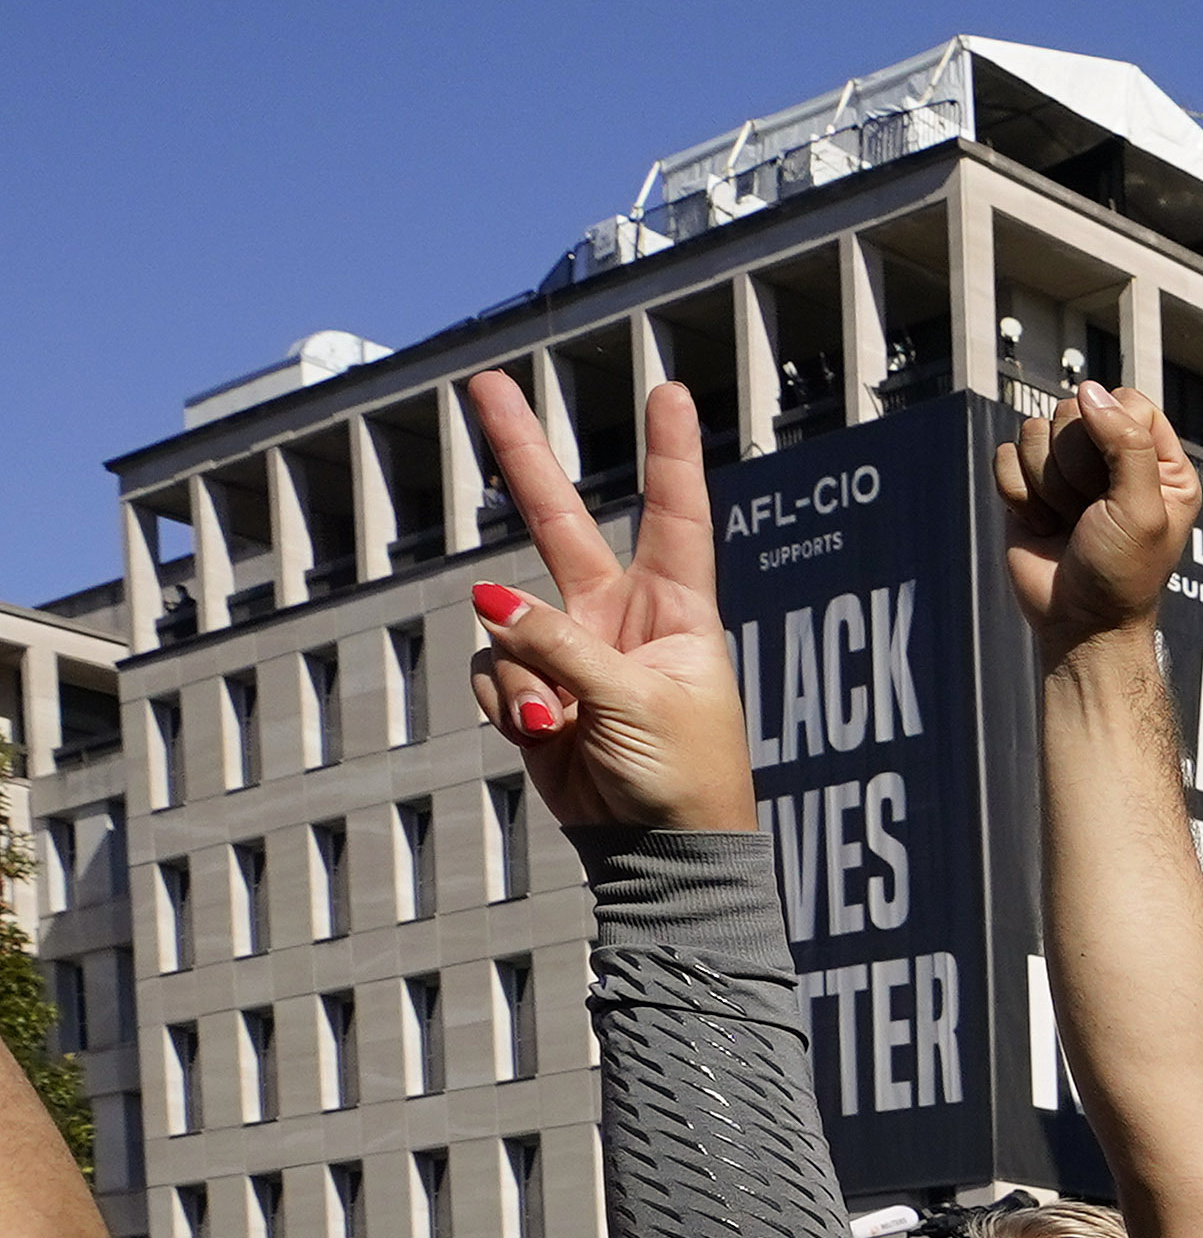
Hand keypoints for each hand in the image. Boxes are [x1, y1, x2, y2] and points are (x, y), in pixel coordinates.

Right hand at [459, 374, 752, 835]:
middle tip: (484, 384)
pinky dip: (505, 705)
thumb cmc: (683, 778)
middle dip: (522, 457)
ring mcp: (571, 651)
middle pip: (561, 522)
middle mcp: (620, 619)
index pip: (675, 514)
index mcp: (677, 612)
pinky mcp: (534, 691)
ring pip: (507, 623)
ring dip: (520, 672)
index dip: (671, 453)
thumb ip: (562, 646)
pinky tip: (539, 736)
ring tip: (556, 721)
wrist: (659, 853)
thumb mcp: (635, 703)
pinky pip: (493, 672)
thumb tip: (489, 599)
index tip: (671, 391)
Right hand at [994, 383, 1202, 650]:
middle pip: (1074, 411)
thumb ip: (1126, 443)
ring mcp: (1068, 469)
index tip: (1113, 479)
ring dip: (1048, 485)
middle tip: (1090, 511)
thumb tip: (1089, 390)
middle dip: (1075, 466)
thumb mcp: (1143, 509)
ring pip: (1035, 430)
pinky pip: (1006, 455)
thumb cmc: (1122, 573)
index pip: (1125, 401)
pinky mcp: (1029, 484)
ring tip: (1070, 522)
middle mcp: (1113, 457)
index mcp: (1158, 460)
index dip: (1109, 430)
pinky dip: (1020, 495)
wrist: (1079, 622)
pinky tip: (1043, 525)